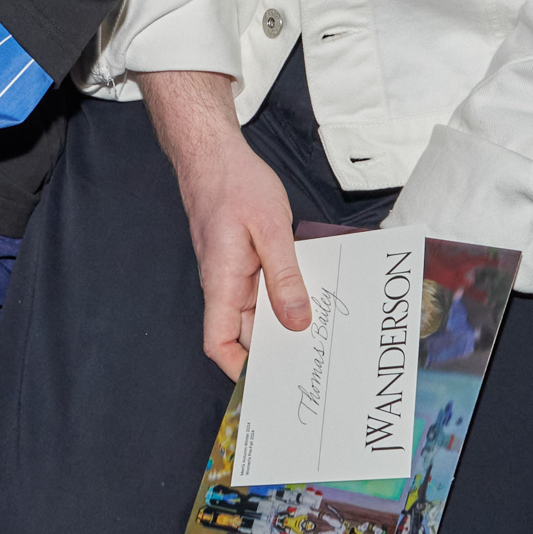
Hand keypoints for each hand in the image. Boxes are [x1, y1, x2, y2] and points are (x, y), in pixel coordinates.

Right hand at [138, 70, 310, 377]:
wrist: (213, 153)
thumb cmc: (234, 183)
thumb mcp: (270, 228)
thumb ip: (284, 277)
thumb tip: (296, 321)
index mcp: (222, 281)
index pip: (218, 342)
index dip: (239, 368)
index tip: (272, 379)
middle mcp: (223, 283)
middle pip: (243, 333)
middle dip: (274, 349)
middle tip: (313, 358)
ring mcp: (231, 272)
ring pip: (255, 312)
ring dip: (282, 321)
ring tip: (319, 329)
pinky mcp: (241, 260)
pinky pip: (261, 289)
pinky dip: (282, 296)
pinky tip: (308, 293)